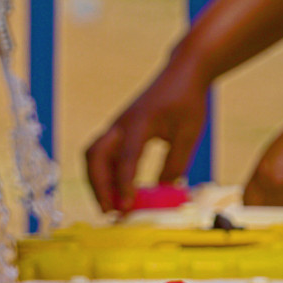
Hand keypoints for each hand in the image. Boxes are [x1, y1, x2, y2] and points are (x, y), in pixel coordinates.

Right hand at [86, 59, 208, 212]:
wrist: (182, 72)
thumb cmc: (188, 100)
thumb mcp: (189, 133)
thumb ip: (175, 163)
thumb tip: (163, 191)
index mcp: (140, 122)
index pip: (126, 157)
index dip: (124, 184)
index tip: (126, 207)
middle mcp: (121, 124)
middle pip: (96, 157)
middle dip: (99, 186)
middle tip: (110, 211)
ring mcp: (116, 126)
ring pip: (93, 157)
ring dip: (97, 182)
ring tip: (109, 206)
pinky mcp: (118, 130)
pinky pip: (102, 154)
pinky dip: (103, 174)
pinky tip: (115, 191)